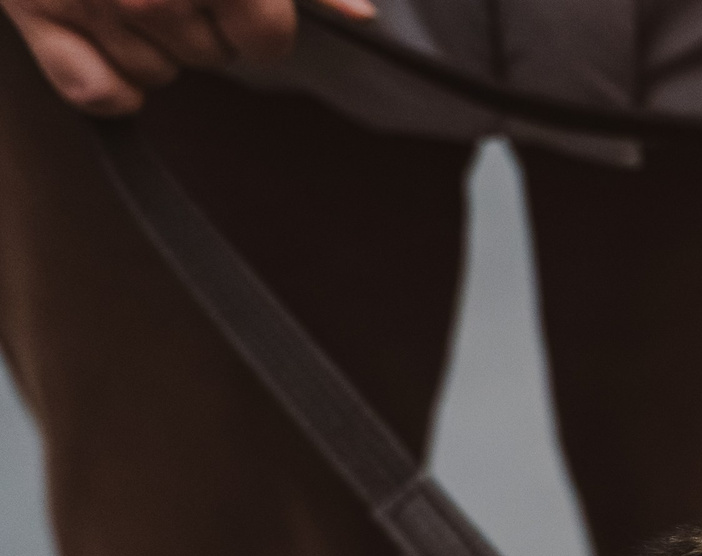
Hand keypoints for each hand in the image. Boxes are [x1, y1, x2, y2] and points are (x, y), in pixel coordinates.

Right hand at [4, 0, 372, 115]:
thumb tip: (361, 16)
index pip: (266, 40)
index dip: (259, 26)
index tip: (239, 2)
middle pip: (209, 58)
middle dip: (200, 25)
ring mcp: (89, 2)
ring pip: (157, 76)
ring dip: (151, 45)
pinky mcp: (33, 12)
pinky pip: (96, 95)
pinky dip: (107, 84)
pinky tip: (103, 40)